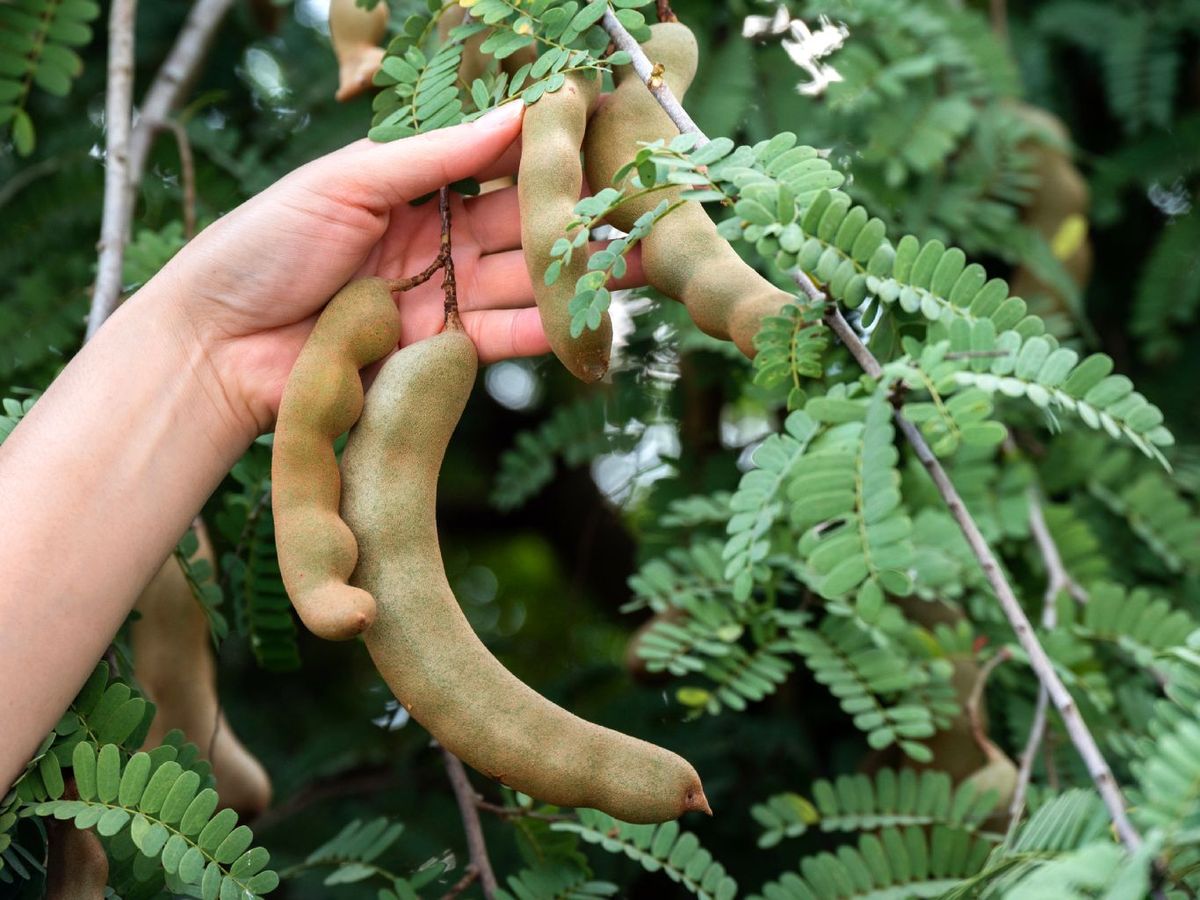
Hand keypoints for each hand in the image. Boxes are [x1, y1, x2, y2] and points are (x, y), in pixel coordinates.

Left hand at [151, 102, 634, 436]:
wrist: (213, 348)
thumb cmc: (261, 246)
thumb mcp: (346, 181)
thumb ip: (434, 155)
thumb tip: (518, 111)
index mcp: (407, 184)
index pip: (491, 159)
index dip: (543, 146)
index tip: (600, 127)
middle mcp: (432, 237)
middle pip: (518, 221)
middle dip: (578, 212)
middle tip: (642, 201)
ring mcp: (438, 296)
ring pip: (523, 279)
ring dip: (579, 272)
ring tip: (642, 260)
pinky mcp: (436, 353)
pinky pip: (501, 337)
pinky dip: (544, 329)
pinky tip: (592, 317)